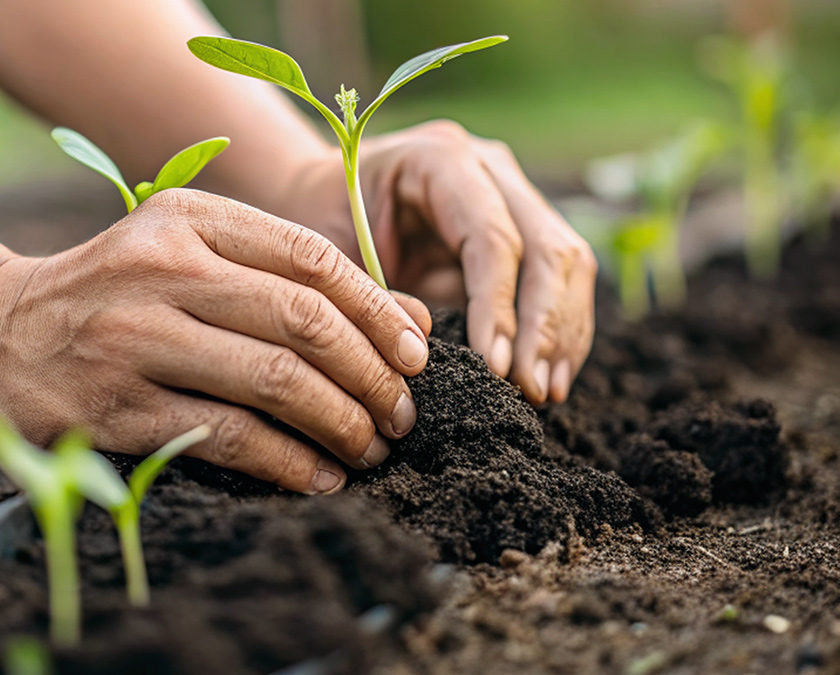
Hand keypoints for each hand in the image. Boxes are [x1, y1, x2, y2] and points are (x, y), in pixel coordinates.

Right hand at [0, 189, 431, 493]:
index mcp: (188, 219)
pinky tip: (319, 477)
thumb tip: (410, 321)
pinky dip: (290, 463)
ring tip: (370, 447)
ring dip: (342, 422)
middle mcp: (161, 268)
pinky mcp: (116, 409)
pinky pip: (230, 438)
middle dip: (372, 375)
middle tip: (401, 414)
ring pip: (275, 381)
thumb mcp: (189, 257)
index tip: (416, 356)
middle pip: (305, 320)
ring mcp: (135, 339)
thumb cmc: (112, 296)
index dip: (380, 312)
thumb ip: (291, 279)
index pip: (313, 258)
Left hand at [285, 121, 596, 404]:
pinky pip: (560, 280)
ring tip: (546, 393)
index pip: (492, 237)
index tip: (496, 367)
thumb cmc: (318, 223)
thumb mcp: (330, 256)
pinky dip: (560, 331)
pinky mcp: (522, 227)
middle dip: (545, 326)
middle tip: (532, 390)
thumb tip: (423, 347)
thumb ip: (374, 295)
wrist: (320, 198)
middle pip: (547, 246)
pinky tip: (549, 379)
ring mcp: (512, 192)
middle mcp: (488, 166)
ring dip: (562, 333)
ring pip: (567, 262)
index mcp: (437, 159)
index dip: (499, 307)